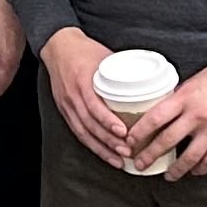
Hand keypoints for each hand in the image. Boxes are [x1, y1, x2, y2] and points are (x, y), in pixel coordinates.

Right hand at [34, 26, 142, 173]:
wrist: (58, 46)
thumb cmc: (84, 50)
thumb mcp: (104, 57)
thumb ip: (122, 72)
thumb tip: (148, 84)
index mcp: (82, 81)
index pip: (94, 106)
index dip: (108, 121)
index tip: (124, 132)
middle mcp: (73, 96)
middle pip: (90, 124)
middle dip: (109, 141)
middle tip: (128, 151)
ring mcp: (67, 105)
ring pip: (84, 133)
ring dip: (102, 149)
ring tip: (118, 160)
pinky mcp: (65, 111)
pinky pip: (78, 132)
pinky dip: (91, 145)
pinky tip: (104, 154)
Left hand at [133, 62, 206, 179]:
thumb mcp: (194, 81)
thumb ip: (179, 98)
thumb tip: (162, 112)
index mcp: (185, 98)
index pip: (154, 118)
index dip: (139, 133)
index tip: (130, 142)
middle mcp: (196, 116)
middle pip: (166, 141)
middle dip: (149, 156)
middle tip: (139, 165)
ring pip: (188, 157)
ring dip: (175, 170)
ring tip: (168, 176)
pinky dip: (200, 168)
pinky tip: (194, 171)